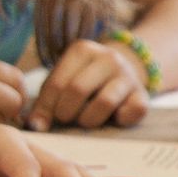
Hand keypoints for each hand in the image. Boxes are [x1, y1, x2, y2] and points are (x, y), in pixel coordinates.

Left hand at [28, 39, 148, 130]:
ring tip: (85, 120)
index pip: (57, 83)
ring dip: (89, 119)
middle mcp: (108, 58)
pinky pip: (132, 112)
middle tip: (65, 119)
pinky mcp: (143, 95)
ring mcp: (128, 75)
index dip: (46, 108)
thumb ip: (46, 101)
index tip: (42, 122)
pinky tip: (112, 118)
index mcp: (82, 50)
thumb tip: (34, 126)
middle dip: (66, 112)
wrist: (122, 72)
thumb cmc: (82, 80)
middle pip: (78, 90)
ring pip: (105, 102)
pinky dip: (120, 120)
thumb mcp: (62, 82)